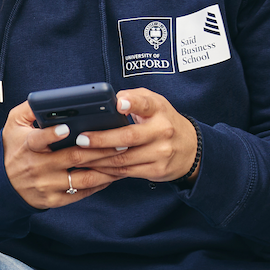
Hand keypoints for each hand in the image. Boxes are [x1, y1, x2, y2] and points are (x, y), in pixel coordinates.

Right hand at [2, 101, 116, 208]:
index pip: (38, 140)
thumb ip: (30, 108)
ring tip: (121, 157)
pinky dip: (99, 184)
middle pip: (73, 158)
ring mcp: (47, 185)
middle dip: (99, 149)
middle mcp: (37, 167)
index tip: (67, 128)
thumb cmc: (13, 149)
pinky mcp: (54, 200)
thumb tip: (50, 97)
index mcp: (27, 146)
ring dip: (105, 169)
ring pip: (83, 178)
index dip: (52, 134)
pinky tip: (111, 174)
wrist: (2, 184)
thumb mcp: (13, 124)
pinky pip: (81, 193)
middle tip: (120, 141)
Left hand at [65, 87, 198, 183]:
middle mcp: (162, 131)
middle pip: (128, 137)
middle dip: (101, 139)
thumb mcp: (154, 103)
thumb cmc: (163, 121)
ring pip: (124, 158)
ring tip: (78, 156)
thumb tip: (111, 100)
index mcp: (159, 110)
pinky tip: (93, 166)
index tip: (119, 103)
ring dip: (98, 158)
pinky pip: (127, 171)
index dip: (132, 103)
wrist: (191, 149)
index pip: (146, 104)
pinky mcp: (157, 170)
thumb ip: (134, 97)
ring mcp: (161, 153)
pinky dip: (107, 170)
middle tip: (80, 139)